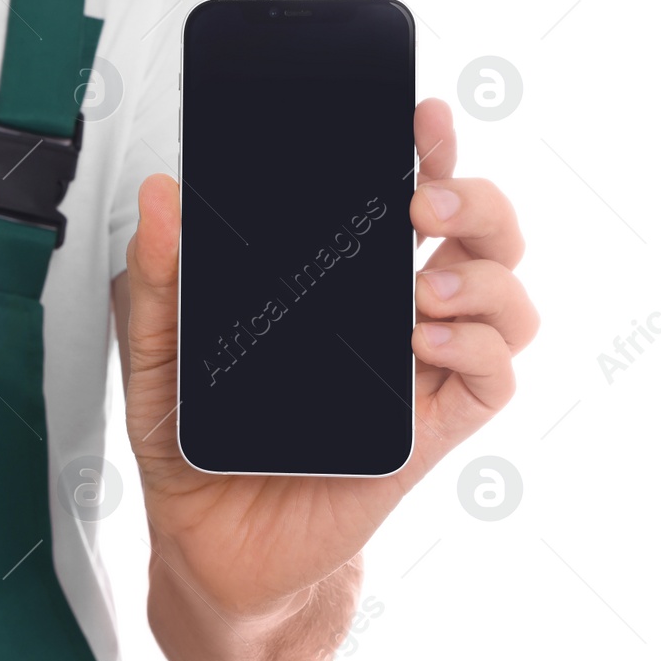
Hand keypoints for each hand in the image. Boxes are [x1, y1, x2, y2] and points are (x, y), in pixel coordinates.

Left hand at [122, 97, 536, 642]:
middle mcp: (389, 319)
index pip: (403, 197)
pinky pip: (491, 378)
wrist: (207, 545)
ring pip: (504, 298)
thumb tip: (160, 197)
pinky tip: (423, 344)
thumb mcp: (155, 353)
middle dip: (474, 197)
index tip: (418, 116)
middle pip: (479, 233)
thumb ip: (157, 279)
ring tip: (419, 286)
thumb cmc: (194, 444)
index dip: (428, 150)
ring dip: (481, 274)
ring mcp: (414, 373)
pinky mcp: (425, 433)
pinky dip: (475, 348)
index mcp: (337, 284)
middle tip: (422, 198)